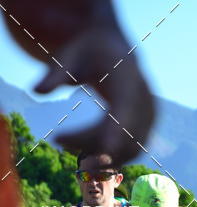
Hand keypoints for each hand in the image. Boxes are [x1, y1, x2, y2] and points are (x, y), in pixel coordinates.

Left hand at [35, 30, 154, 163]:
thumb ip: (56, 73)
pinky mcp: (146, 128)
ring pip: (129, 149)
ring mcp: (149, 116)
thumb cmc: (88, 51)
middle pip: (126, 134)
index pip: (126, 108)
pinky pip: (130, 151)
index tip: (105, 150)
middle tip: (58, 140)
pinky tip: (83, 150)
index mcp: (129, 76)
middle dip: (95, 145)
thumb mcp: (70, 55)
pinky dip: (108, 156)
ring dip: (100, 155)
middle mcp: (145, 98)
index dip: (119, 131)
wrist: (112, 50)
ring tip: (67, 144)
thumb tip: (37, 90)